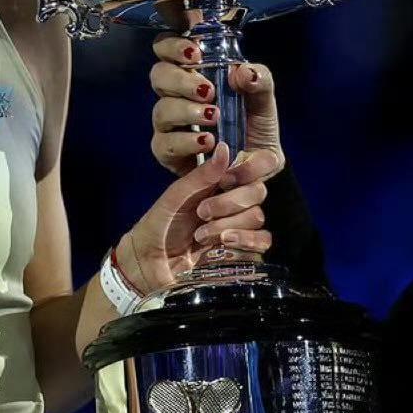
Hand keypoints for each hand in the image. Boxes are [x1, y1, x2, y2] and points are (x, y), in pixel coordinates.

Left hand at [114, 139, 280, 296]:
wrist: (150, 264)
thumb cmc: (158, 226)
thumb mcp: (175, 198)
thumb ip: (201, 176)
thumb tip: (224, 148)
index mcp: (218, 184)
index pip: (253, 167)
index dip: (248, 169)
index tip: (225, 179)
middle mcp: (233, 202)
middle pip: (257, 191)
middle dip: (229, 202)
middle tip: (202, 212)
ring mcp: (239, 226)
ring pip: (257, 216)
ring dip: (227, 224)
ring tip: (201, 235)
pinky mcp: (243, 251)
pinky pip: (263, 240)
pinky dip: (245, 241)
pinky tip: (223, 244)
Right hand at [149, 34, 284, 178]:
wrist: (259, 164)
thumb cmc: (253, 123)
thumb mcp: (263, 97)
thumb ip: (259, 79)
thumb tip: (242, 72)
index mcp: (193, 72)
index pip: (167, 47)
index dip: (173, 45)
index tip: (195, 53)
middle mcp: (175, 95)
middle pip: (158, 75)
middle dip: (181, 80)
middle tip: (208, 91)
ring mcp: (168, 124)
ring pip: (161, 110)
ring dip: (187, 111)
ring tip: (214, 117)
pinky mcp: (167, 151)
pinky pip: (164, 144)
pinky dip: (186, 141)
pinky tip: (207, 141)